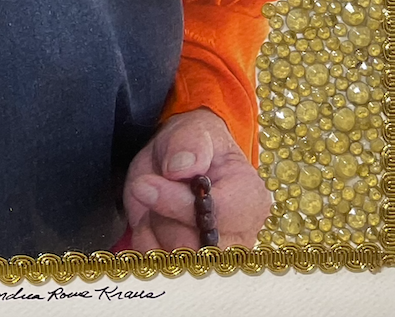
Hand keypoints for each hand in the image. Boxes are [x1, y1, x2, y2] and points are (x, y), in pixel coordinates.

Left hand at [124, 108, 271, 249]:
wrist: (179, 158)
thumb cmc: (193, 143)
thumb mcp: (193, 130)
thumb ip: (189, 144)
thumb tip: (180, 169)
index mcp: (250, 200)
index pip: (219, 217)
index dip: (179, 204)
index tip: (147, 184)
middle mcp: (238, 235)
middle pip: (196, 248)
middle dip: (164, 217)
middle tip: (151, 187)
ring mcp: (214, 255)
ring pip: (175, 258)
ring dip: (153, 225)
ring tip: (155, 199)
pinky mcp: (188, 264)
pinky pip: (156, 262)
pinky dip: (144, 238)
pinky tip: (150, 217)